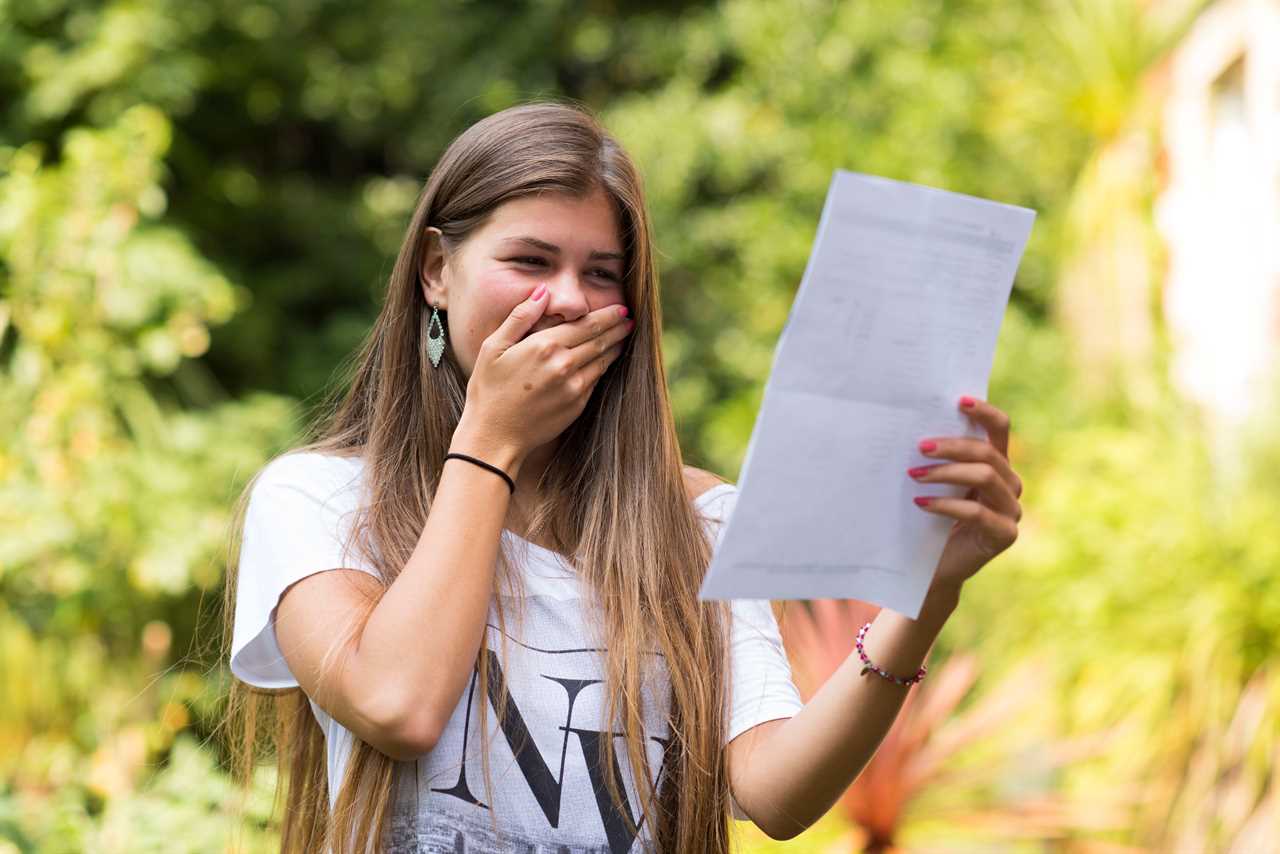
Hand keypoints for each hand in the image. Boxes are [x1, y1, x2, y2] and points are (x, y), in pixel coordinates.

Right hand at [458, 286, 633, 467]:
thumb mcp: (493, 347)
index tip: (621, 309)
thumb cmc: (488, 389)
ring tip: (623, 338)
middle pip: (600, 340)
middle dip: (618, 329)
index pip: (586, 324)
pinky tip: (605, 362)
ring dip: (616, 347)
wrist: (494, 436)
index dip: (607, 316)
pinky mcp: (577, 405)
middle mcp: (564, 364)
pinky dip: (603, 368)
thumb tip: (542, 291)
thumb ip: (521, 316)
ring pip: (603, 361)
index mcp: (545, 345)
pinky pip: (595, 380)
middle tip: (629, 321)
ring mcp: (574, 387)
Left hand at [909, 396, 1022, 595]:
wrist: (936, 565)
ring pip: (985, 476)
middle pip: (987, 452)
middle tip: (920, 447)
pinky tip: (921, 504)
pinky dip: (946, 504)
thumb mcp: (937, 482)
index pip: (1000, 429)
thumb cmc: (932, 517)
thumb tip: (915, 428)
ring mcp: (1011, 509)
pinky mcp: (1005, 534)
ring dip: (946, 472)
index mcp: (997, 464)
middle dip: (952, 446)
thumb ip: (939, 458)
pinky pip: (977, 511)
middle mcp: (1010, 483)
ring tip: (914, 475)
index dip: (984, 412)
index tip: (959, 401)